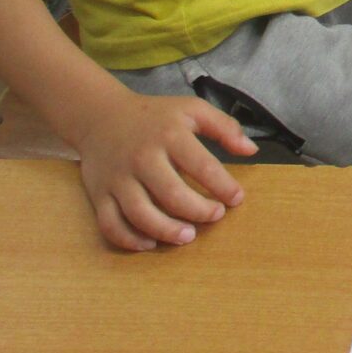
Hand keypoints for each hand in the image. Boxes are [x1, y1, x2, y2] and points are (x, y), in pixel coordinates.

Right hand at [72, 90, 255, 251]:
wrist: (101, 117)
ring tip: (188, 235)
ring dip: (167, 231)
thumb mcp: (192, 109)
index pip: (202, 166)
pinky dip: (130, 240)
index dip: (224, 187)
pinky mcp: (99, 194)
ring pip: (141, 214)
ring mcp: (118, 178)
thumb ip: (224, 127)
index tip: (237, 198)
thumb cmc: (154, 116)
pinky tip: (151, 243)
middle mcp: (142, 157)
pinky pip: (111, 224)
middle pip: (172, 194)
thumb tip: (251, 150)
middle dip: (198, 211)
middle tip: (215, 216)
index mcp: (169, 135)